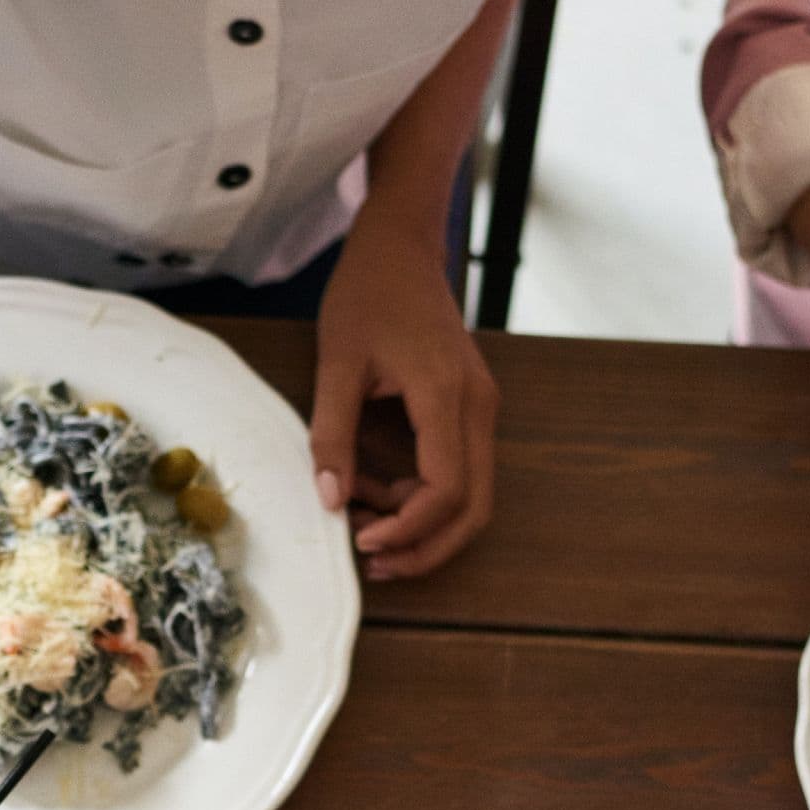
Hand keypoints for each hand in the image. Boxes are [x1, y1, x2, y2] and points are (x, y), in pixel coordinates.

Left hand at [309, 208, 498, 579]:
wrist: (400, 247)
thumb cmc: (367, 295)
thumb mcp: (335, 365)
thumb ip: (332, 435)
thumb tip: (330, 499)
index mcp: (447, 396)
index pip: (447, 490)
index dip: (408, 529)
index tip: (361, 540)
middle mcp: (477, 407)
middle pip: (474, 508)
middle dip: (426, 546)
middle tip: (372, 563)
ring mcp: (479, 408)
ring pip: (471, 495)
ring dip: (421, 523)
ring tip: (361, 523)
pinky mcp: (468, 407)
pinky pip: (458, 470)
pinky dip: (419, 494)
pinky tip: (372, 489)